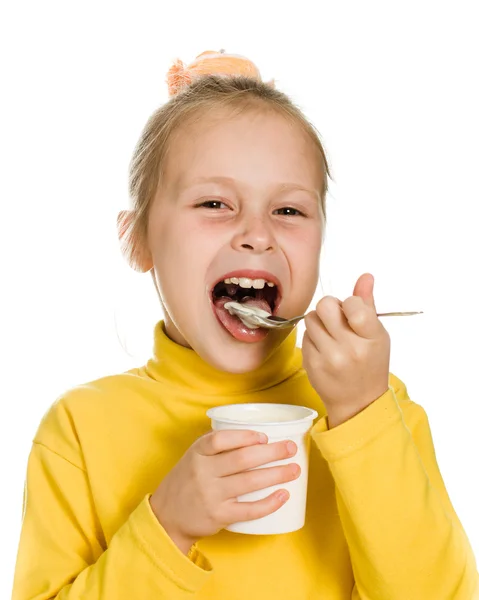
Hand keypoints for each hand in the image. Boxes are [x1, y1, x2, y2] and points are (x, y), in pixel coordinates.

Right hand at [150, 430, 299, 553]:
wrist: (166, 516)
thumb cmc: (187, 481)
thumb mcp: (193, 457)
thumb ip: (217, 447)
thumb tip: (256, 435)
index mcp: (197, 452)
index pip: (220, 439)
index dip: (245, 436)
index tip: (265, 436)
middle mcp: (203, 472)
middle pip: (242, 459)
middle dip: (272, 452)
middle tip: (291, 448)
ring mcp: (211, 495)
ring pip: (250, 482)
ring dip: (277, 474)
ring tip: (294, 469)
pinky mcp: (219, 516)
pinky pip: (249, 509)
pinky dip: (269, 503)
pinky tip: (283, 495)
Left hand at [302, 273, 389, 427]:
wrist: (358, 402)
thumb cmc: (370, 364)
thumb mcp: (377, 335)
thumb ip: (368, 304)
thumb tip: (365, 276)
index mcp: (372, 339)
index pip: (355, 305)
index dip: (349, 302)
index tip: (352, 311)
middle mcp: (351, 349)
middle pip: (325, 306)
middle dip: (329, 307)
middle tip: (336, 318)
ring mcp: (329, 358)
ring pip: (310, 318)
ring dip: (319, 322)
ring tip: (330, 334)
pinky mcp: (312, 364)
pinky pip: (304, 336)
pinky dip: (312, 337)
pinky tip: (324, 348)